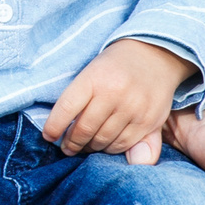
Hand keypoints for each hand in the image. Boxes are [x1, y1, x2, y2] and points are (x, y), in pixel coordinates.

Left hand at [43, 38, 195, 156]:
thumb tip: (56, 132)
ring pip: (103, 140)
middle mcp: (114, 93)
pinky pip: (124, 144)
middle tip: (67, 147)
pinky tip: (105, 144)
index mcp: (94, 78)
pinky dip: (111, 149)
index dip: (54, 127)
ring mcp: (133, 109)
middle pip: (85, 129)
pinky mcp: (149, 121)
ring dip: (90, 147)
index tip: (49, 136)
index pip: (67, 108)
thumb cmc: (115, 66)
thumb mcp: (92, 71)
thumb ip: (76, 100)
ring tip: (84, 146)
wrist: (156, 55)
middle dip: (72, 143)